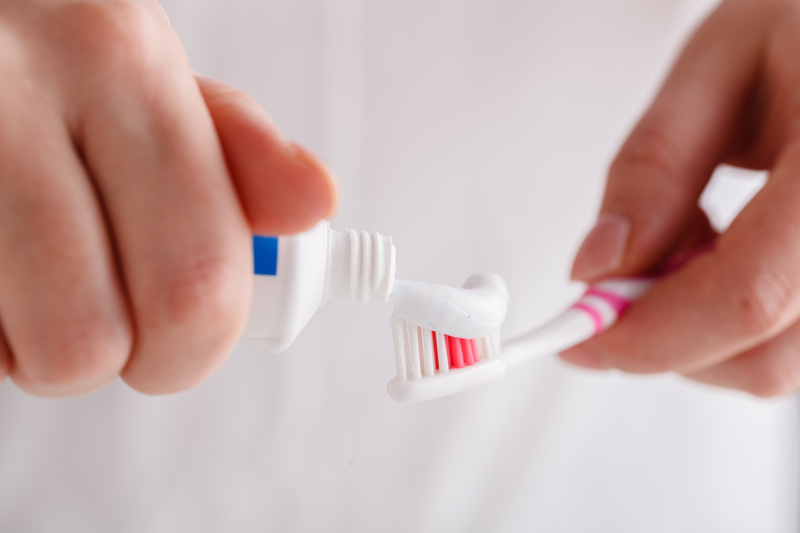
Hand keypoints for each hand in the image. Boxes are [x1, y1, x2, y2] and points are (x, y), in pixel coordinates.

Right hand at [0, 0, 337, 396]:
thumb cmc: (52, 62)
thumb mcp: (149, 80)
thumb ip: (235, 151)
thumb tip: (314, 201)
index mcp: (118, 61)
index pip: (196, 270)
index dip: (200, 343)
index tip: (188, 342)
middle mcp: (12, 91)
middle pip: (97, 338)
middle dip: (123, 360)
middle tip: (113, 326)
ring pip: (29, 356)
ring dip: (43, 351)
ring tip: (41, 283)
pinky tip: (2, 265)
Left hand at [561, 0, 799, 396]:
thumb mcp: (720, 64)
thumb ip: (655, 169)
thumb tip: (596, 268)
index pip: (744, 297)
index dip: (645, 334)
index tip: (577, 335)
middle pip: (762, 358)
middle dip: (664, 340)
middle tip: (614, 283)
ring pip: (780, 366)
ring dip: (700, 332)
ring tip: (688, 240)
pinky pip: (796, 343)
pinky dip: (739, 323)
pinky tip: (727, 256)